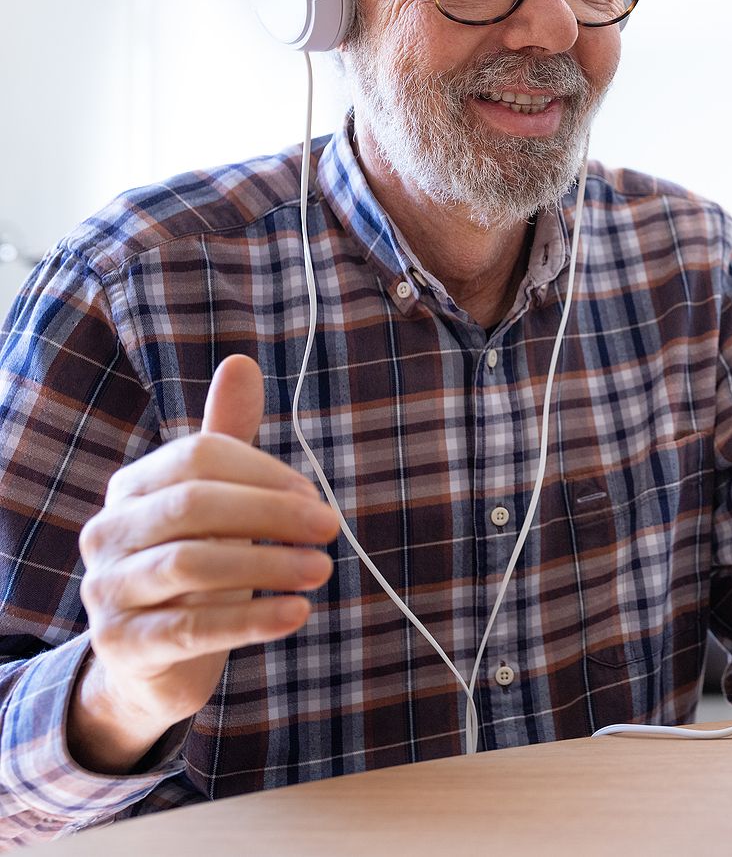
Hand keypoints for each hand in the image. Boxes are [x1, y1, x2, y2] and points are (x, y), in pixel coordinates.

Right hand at [69, 355, 337, 772]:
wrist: (151, 660)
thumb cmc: (197, 564)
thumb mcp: (214, 501)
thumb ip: (227, 437)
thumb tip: (240, 362)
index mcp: (133, 488)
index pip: (198, 457)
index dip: (264, 473)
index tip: (316, 497)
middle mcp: (108, 533)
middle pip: (193, 505)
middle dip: (272, 513)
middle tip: (331, 529)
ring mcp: (108, 591)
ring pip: (190, 564)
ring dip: (268, 565)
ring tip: (322, 569)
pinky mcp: (123, 645)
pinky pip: (192, 628)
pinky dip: (252, 619)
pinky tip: (297, 613)